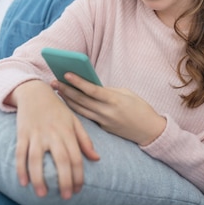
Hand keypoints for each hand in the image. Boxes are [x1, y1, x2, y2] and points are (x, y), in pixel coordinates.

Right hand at [10, 80, 99, 199]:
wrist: (35, 92)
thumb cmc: (57, 109)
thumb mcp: (74, 121)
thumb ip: (84, 140)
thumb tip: (96, 158)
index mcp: (67, 132)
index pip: (75, 157)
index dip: (78, 175)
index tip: (78, 189)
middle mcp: (52, 134)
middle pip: (60, 160)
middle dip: (64, 181)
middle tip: (66, 196)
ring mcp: (36, 134)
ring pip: (36, 159)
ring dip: (39, 178)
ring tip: (42, 194)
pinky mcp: (22, 133)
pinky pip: (20, 153)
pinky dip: (20, 168)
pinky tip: (23, 182)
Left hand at [51, 73, 166, 145]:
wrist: (150, 131)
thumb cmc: (140, 108)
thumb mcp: (127, 94)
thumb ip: (109, 91)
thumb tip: (91, 87)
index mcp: (114, 100)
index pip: (91, 90)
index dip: (77, 82)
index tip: (65, 73)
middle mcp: (106, 112)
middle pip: (81, 100)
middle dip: (66, 90)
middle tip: (53, 81)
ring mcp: (103, 121)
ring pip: (80, 110)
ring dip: (67, 100)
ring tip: (57, 90)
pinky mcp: (103, 128)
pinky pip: (86, 117)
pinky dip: (76, 108)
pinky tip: (68, 102)